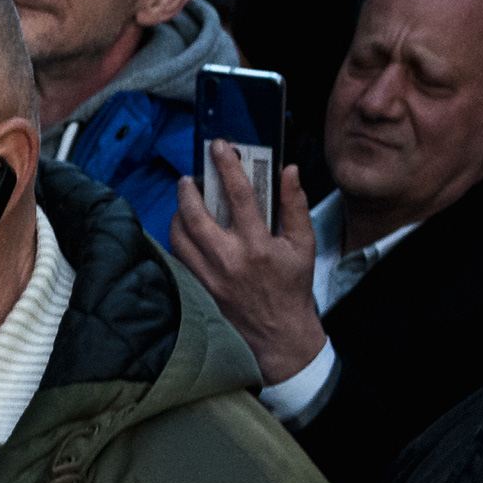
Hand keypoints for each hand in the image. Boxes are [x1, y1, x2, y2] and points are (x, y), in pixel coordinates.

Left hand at [166, 148, 322, 385]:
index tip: (219, 147)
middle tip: (190, 176)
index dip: (227, 166)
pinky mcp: (198, 287)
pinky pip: (179, 256)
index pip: (239, 196)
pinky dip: (178, 237)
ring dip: (178, 213)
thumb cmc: (292, 288)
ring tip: (185, 200)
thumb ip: (296, 205)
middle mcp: (228, 260)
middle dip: (188, 189)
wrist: (278, 334)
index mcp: (257, 246)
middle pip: (196, 215)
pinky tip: (186, 228)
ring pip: (179, 236)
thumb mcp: (304, 244)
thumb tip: (289, 171)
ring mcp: (208, 275)